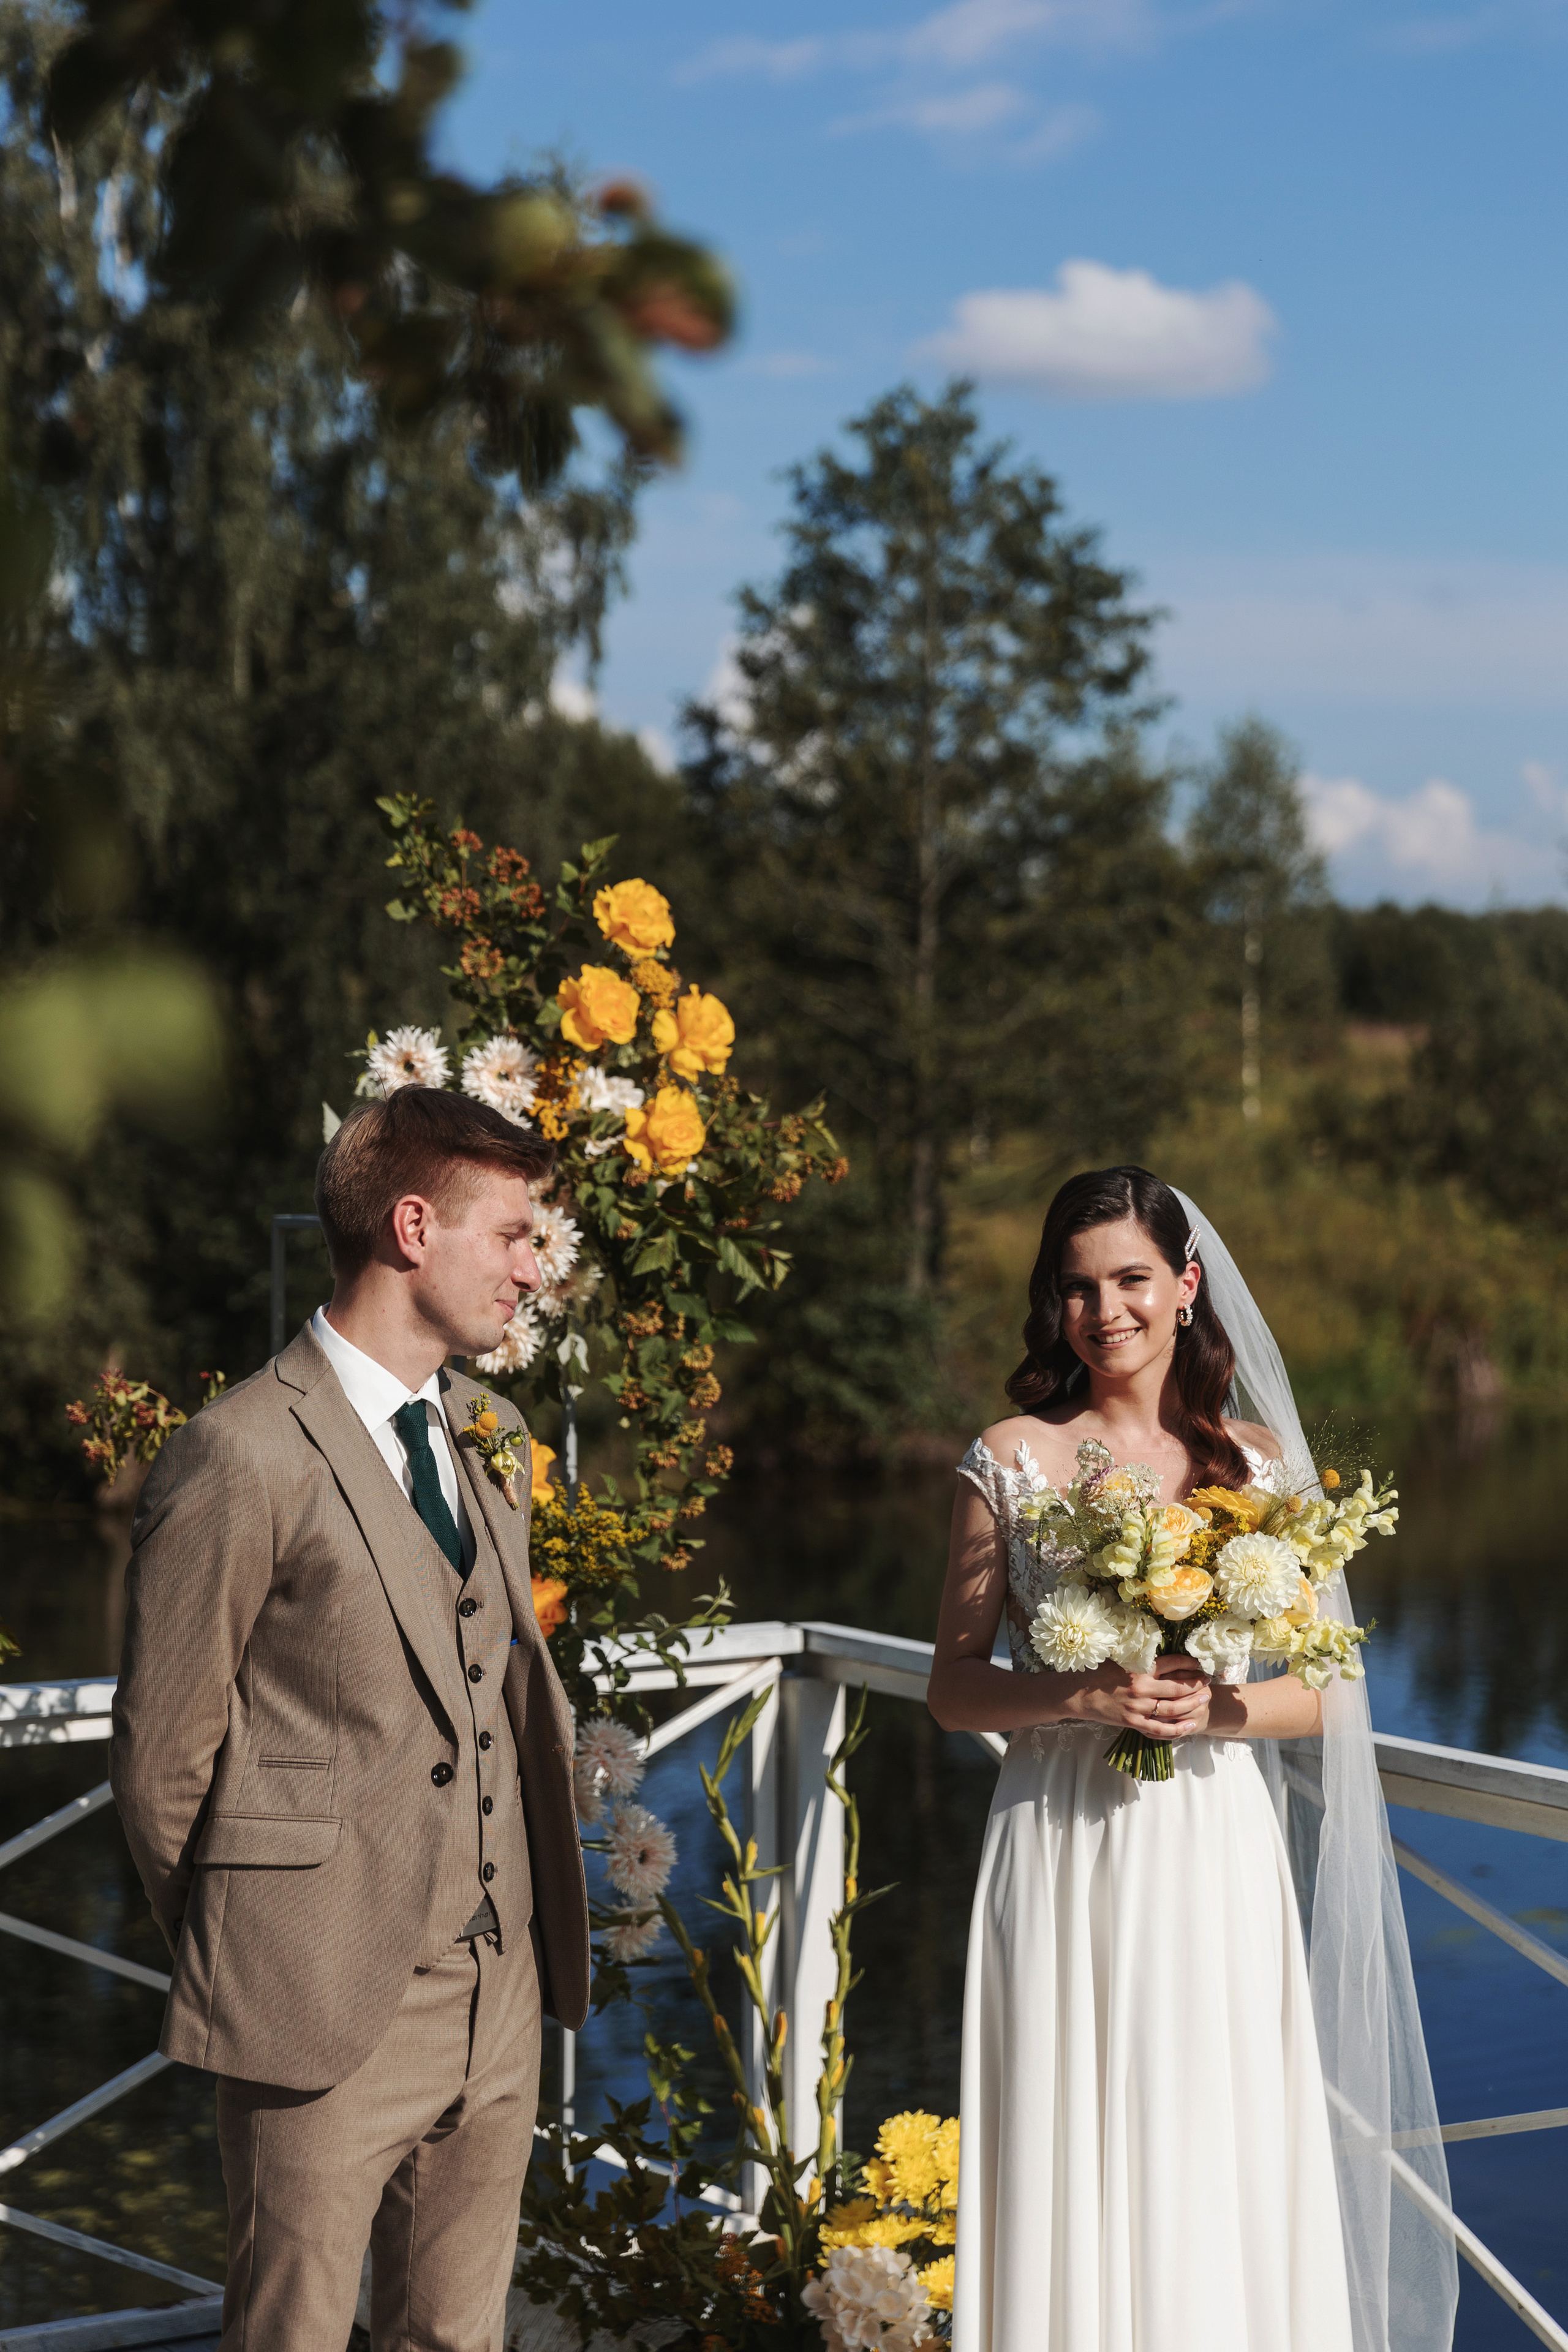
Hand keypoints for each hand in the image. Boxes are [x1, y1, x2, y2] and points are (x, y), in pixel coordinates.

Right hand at [1061, 1655, 1211, 1740]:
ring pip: (1173, 1708)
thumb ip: (1140, 1658)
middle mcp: (1141, 1688)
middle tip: (1208, 1681)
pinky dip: (1176, 1729)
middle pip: (1177, 1687)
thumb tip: (1161, 1651)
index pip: (1171, 1662)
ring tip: (1205, 1699)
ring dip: (1192, 1704)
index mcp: (1138, 1668)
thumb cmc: (1097, 1672)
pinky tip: (1189, 1726)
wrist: (1077, 1694)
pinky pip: (1160, 1728)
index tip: (1198, 1663)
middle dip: (1196, 1684)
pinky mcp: (1133, 1722)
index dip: (1188, 1662)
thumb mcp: (1119, 1658)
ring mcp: (1138, 1707)